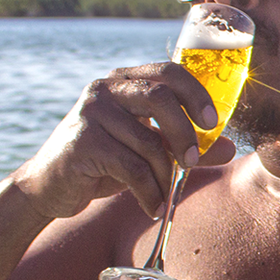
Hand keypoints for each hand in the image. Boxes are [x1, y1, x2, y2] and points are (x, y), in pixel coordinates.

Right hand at [9, 63, 236, 220]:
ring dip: (165, 175)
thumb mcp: (149, 153)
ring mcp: (91, 113)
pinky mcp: (83, 142)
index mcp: (125, 81)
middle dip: (184, 133)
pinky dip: (149, 192)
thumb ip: (187, 146)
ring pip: (147, 142)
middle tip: (194, 161)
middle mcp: (105, 89)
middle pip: (159, 97)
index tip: (213, 122)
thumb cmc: (104, 165)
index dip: (195, 93)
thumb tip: (230, 147)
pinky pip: (131, 168)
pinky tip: (153, 208)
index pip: (168, 71)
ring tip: (167, 196)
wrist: (48, 188)